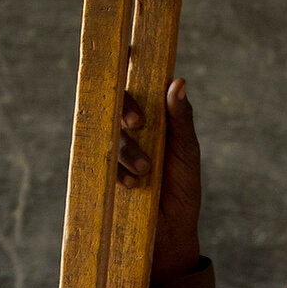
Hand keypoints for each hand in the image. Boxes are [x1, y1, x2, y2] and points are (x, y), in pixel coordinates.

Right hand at [118, 77, 201, 280]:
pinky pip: (100, 161)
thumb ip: (181, 119)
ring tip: (147, 172)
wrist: (172, 234)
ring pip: (110, 134)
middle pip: (117, 101)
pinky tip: (132, 186)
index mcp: (153, 114)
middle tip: (138, 123)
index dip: (127, 61)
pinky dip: (116, 171)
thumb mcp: (186, 153)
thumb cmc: (183, 189)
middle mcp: (131, 127)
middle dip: (126, 108)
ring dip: (127, 150)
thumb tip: (178, 81)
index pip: (136, 79)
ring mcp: (115, 149)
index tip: (128, 53)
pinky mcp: (103, 171)